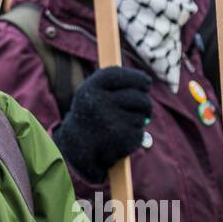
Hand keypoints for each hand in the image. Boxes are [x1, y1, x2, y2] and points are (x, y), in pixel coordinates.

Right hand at [52, 67, 152, 182]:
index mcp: (91, 87)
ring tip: (122, 124)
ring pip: (141, 116)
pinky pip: (140, 133)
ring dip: (138, 121)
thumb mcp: (92, 92)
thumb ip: (115, 82)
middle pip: (139, 97)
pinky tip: (120, 137)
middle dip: (145, 103)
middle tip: (144, 106)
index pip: (122, 75)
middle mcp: (99, 101)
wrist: (76, 146)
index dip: (138, 79)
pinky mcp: (120, 138)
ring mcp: (110, 120)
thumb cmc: (90, 114)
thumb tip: (146, 81)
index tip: (146, 83)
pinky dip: (135, 135)